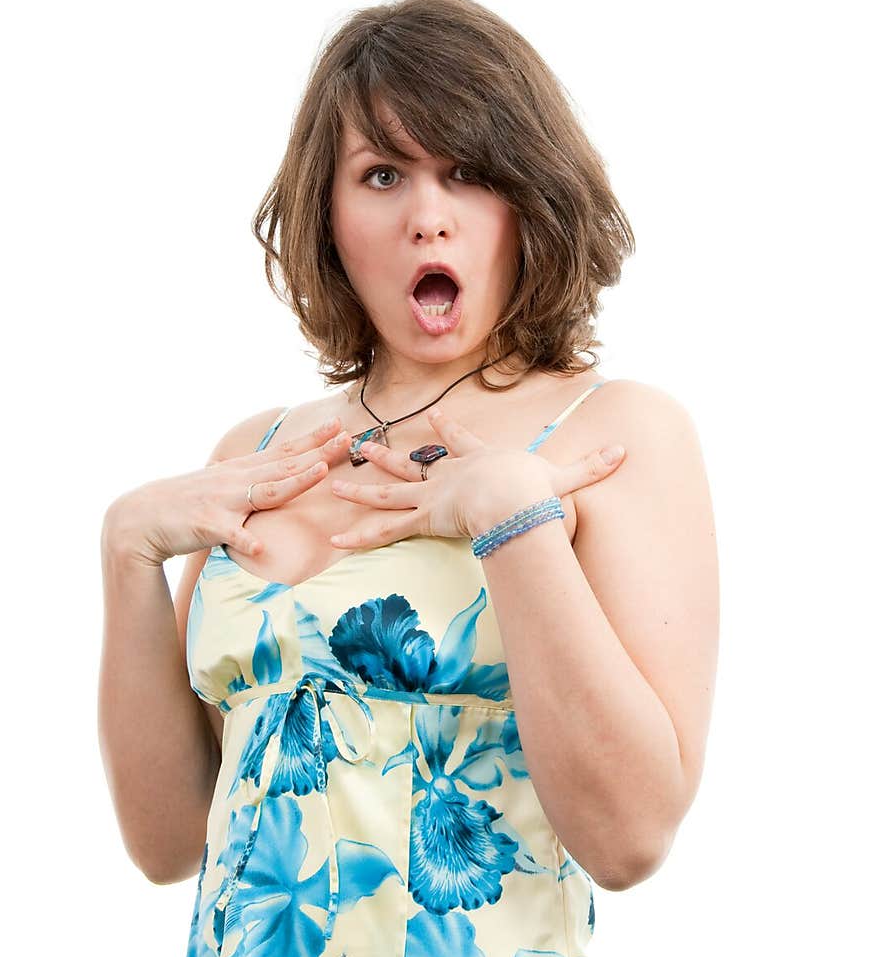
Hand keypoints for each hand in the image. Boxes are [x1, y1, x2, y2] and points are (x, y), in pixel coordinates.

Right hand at [102, 417, 353, 565]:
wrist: (138, 518)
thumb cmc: (183, 505)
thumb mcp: (219, 487)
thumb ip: (247, 482)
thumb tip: (272, 477)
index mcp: (240, 472)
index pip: (283, 451)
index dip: (312, 439)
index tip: (338, 425)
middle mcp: (235, 480)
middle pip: (284, 464)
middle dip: (318, 452)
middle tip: (347, 438)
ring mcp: (222, 501)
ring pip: (264, 491)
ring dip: (293, 482)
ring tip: (319, 473)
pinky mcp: (206, 525)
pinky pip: (229, 534)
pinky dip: (244, 539)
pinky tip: (260, 547)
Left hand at [328, 407, 625, 549]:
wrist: (513, 495)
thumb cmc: (535, 486)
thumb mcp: (564, 476)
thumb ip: (590, 467)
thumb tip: (625, 452)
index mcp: (477, 460)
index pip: (459, 441)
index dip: (447, 431)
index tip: (435, 416)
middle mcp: (447, 473)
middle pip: (412, 462)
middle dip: (387, 456)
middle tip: (363, 447)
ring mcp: (431, 494)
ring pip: (388, 491)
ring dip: (359, 488)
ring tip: (331, 484)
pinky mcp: (421, 517)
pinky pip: (384, 529)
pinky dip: (360, 536)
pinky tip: (332, 540)